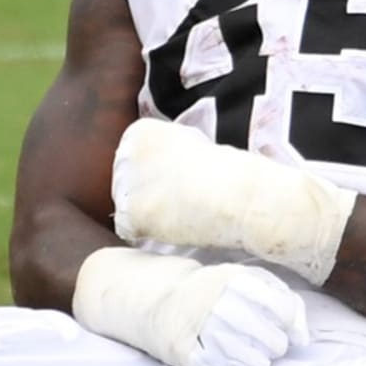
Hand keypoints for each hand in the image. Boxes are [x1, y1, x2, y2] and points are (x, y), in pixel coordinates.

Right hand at [71, 248, 308, 365]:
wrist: (152, 300)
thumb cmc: (210, 293)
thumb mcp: (245, 281)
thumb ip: (284, 301)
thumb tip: (303, 338)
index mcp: (234, 279)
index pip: (284, 311)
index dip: (286, 324)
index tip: (274, 323)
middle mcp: (218, 302)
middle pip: (274, 343)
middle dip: (270, 346)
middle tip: (252, 338)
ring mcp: (201, 330)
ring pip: (257, 365)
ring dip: (255, 363)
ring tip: (239, 350)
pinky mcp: (187, 355)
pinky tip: (228, 365)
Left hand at [111, 117, 356, 285]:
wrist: (240, 193)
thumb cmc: (228, 172)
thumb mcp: (191, 148)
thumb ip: (165, 156)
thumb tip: (156, 175)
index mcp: (139, 131)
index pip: (133, 161)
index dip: (157, 178)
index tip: (181, 181)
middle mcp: (125, 152)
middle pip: (125, 183)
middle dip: (147, 196)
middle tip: (180, 201)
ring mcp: (125, 183)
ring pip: (127, 207)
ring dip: (148, 215)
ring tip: (179, 212)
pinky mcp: (130, 213)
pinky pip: (129, 230)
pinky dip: (147, 234)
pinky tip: (171, 226)